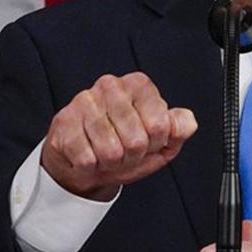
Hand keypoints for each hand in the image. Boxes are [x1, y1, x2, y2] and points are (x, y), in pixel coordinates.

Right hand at [40, 72, 196, 200]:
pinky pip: (87, 159)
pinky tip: (89, 155)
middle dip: (133, 157)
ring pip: (110, 151)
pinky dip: (91, 166)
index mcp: (138, 85)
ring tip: (107, 155)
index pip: (160, 125)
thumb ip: (178, 129)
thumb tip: (187, 123)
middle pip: (136, 140)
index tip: (148, 141)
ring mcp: (85, 101)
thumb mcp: (160, 141)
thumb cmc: (125, 146)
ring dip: (111, 163)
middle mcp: (111, 86)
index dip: (156, 143)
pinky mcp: (64, 122)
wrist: (86, 160)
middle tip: (125, 152)